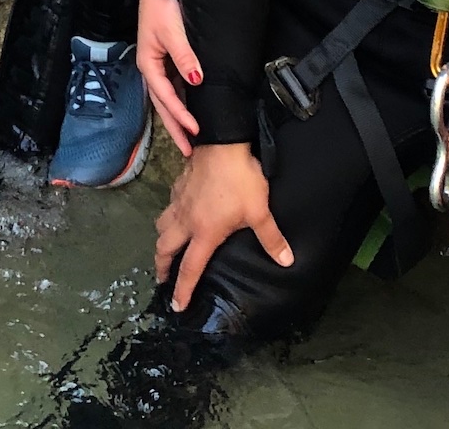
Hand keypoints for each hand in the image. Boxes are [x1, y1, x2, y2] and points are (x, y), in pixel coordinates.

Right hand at [136, 0, 202, 157]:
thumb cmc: (161, 5)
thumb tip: (196, 80)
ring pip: (168, 97)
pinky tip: (190, 110)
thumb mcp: (172, 31)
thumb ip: (184, 57)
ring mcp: (159, 64)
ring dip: (178, 117)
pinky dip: (181, 101)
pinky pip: (173, 86)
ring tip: (190, 138)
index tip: (195, 130)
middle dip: (175, 127)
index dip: (180, 115)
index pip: (165, 96)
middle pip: (163, 104)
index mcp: (148, 63)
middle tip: (188, 150)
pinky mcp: (167, 59)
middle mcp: (152, 67)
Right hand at [154, 142, 292, 311]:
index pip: (190, 268)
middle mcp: (186, 219)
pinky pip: (168, 206)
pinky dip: (169, 216)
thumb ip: (271, 238)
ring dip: (161, 240)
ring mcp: (179, 200)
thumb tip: (287, 261)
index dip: (182, 289)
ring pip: (161, 224)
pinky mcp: (178, 184)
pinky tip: (178, 214)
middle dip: (162, 266)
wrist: (222, 142)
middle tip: (163, 279)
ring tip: (165, 248)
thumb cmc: (240, 180)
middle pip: (165, 247)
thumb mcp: (259, 211)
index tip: (176, 306)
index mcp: (204, 232)